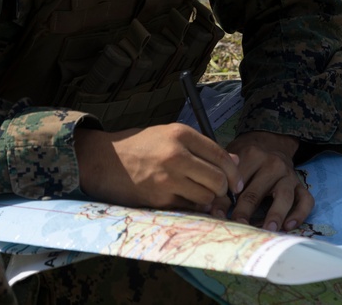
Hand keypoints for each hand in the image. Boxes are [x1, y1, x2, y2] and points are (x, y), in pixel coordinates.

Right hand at [74, 123, 242, 209]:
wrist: (104, 160)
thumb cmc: (139, 146)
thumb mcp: (169, 135)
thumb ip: (201, 147)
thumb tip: (235, 162)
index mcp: (181, 134)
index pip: (220, 155)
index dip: (234, 172)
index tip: (237, 182)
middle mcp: (176, 155)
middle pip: (217, 179)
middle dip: (224, 189)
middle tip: (221, 192)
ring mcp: (167, 178)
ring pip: (206, 196)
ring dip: (208, 200)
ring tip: (200, 195)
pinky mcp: (159, 199)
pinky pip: (188, 207)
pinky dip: (191, 206)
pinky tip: (184, 199)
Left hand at [223, 131, 312, 231]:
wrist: (271, 142)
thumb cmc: (246, 156)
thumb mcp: (232, 158)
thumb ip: (222, 177)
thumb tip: (209, 205)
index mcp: (252, 155)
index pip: (236, 180)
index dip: (224, 200)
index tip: (217, 215)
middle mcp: (272, 163)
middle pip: (257, 190)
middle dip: (245, 210)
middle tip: (238, 225)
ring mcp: (289, 175)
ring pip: (284, 195)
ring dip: (275, 213)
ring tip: (267, 229)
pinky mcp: (301, 185)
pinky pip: (305, 200)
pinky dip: (299, 214)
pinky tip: (289, 226)